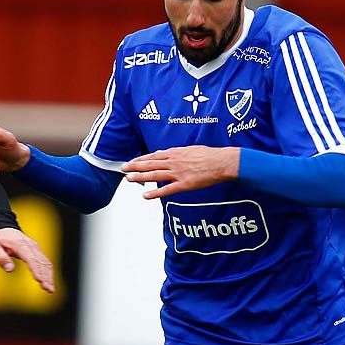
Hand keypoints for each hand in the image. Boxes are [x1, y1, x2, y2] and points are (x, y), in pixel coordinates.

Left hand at [0, 227, 55, 292]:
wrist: (4, 229)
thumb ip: (1, 258)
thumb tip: (10, 269)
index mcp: (21, 245)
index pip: (31, 258)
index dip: (36, 269)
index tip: (39, 280)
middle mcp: (31, 246)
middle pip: (41, 262)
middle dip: (46, 276)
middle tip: (48, 289)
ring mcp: (36, 249)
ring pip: (46, 263)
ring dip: (49, 276)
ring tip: (50, 289)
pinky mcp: (37, 252)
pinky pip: (45, 263)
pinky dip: (49, 273)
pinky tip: (49, 282)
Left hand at [122, 146, 239, 198]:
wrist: (222, 162)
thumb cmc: (209, 155)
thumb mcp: (190, 149)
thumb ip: (176, 152)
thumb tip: (163, 153)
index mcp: (175, 153)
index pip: (153, 156)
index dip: (140, 159)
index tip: (131, 162)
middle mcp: (174, 162)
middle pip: (150, 164)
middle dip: (135, 167)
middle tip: (123, 169)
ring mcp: (178, 173)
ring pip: (155, 175)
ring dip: (140, 177)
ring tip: (129, 179)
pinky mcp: (185, 184)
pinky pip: (167, 190)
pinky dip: (155, 193)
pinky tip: (146, 195)